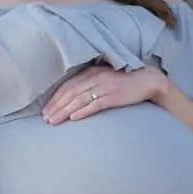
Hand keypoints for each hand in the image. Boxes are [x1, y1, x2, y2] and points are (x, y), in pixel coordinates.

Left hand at [42, 65, 165, 124]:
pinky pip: (95, 104)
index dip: (55, 98)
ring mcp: (105, 86)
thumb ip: (89, 84)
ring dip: (64, 111)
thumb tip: (71, 98)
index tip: (45, 110)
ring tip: (54, 121)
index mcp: (91, 72)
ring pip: (79, 99)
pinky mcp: (115, 96)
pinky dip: (83, 111)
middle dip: (56, 106)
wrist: (147, 79)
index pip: (68, 85)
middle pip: (71, 93)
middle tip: (45, 118)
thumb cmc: (123, 81)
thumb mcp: (103, 78)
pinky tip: (74, 118)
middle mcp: (95, 77)